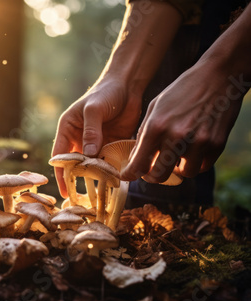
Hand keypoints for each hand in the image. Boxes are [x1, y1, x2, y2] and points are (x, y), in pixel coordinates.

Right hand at [50, 0, 181, 197]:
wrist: (128, 85)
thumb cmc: (105, 92)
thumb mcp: (94, 109)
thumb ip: (91, 131)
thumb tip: (89, 154)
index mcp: (68, 130)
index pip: (61, 156)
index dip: (61, 174)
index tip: (65, 191)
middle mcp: (80, 139)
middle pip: (77, 164)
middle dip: (79, 180)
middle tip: (83, 199)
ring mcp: (97, 143)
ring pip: (94, 166)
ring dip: (98, 178)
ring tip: (102, 194)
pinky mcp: (112, 145)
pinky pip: (110, 161)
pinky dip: (112, 171)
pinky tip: (117, 182)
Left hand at [121, 62, 243, 182]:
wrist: (218, 76)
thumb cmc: (181, 92)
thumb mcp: (155, 108)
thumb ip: (144, 134)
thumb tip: (135, 159)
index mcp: (156, 126)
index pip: (139, 164)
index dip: (131, 174)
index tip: (129, 176)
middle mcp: (176, 136)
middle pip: (159, 176)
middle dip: (153, 176)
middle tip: (151, 170)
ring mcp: (199, 142)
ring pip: (184, 174)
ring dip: (178, 168)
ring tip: (176, 154)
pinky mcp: (217, 144)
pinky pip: (202, 166)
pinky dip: (195, 162)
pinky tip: (192, 149)